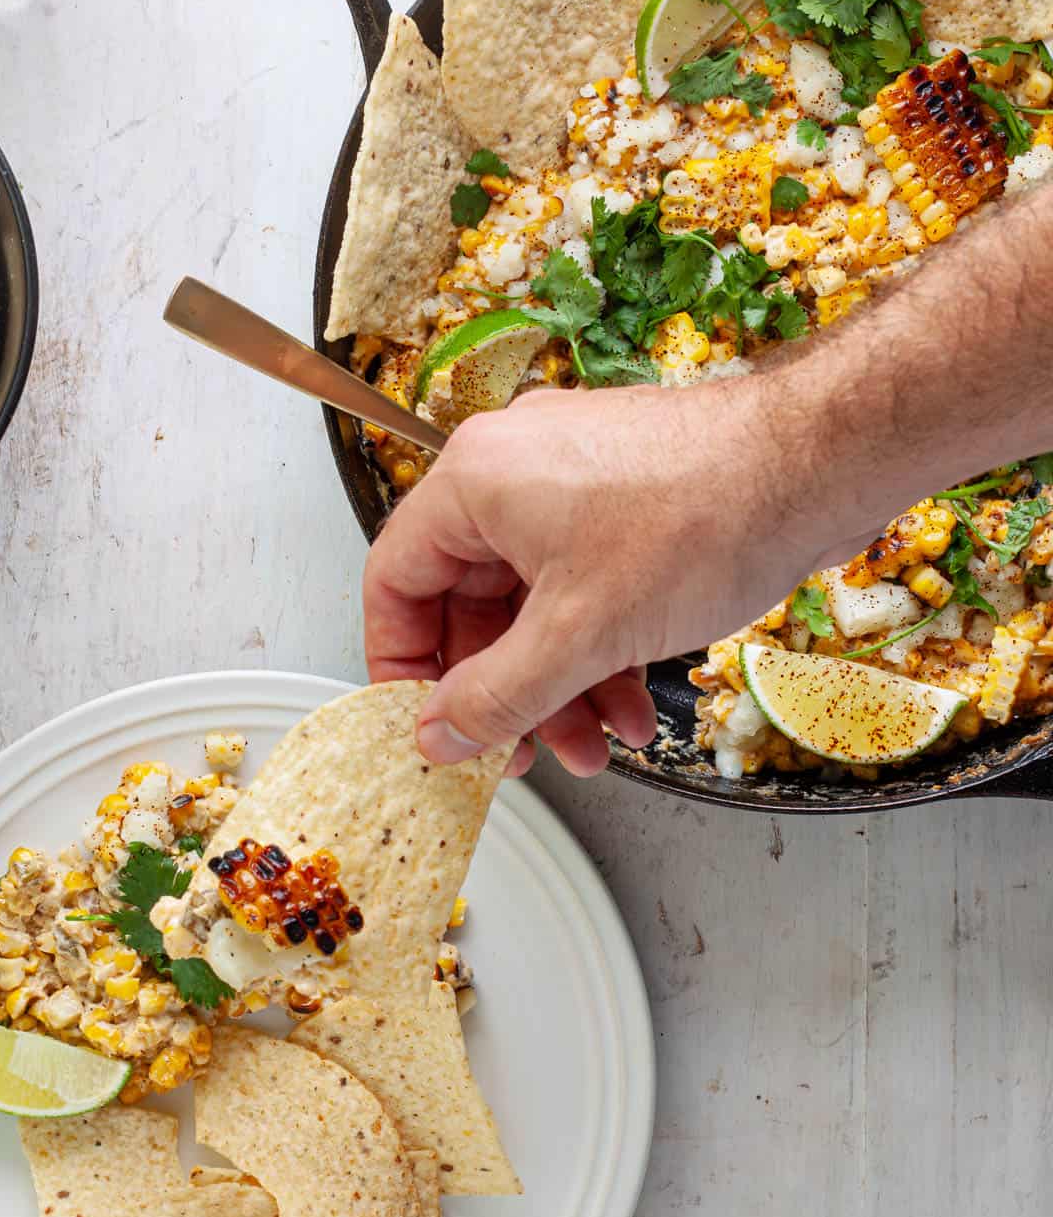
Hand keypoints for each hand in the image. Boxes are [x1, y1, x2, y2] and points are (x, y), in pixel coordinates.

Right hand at [363, 379, 828, 774]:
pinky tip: (637, 703)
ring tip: (600, 743)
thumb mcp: (580, 634)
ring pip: (538, 604)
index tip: (426, 723)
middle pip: (473, 602)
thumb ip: (496, 695)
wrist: (821, 463)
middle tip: (522, 752)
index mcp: (475, 481)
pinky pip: (588, 586)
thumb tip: (437, 734)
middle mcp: (515, 471)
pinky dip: (604, 649)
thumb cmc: (705, 514)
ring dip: (564, 684)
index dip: (403, 664)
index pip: (395, 580)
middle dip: (507, 690)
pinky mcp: (627, 499)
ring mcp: (575, 482)